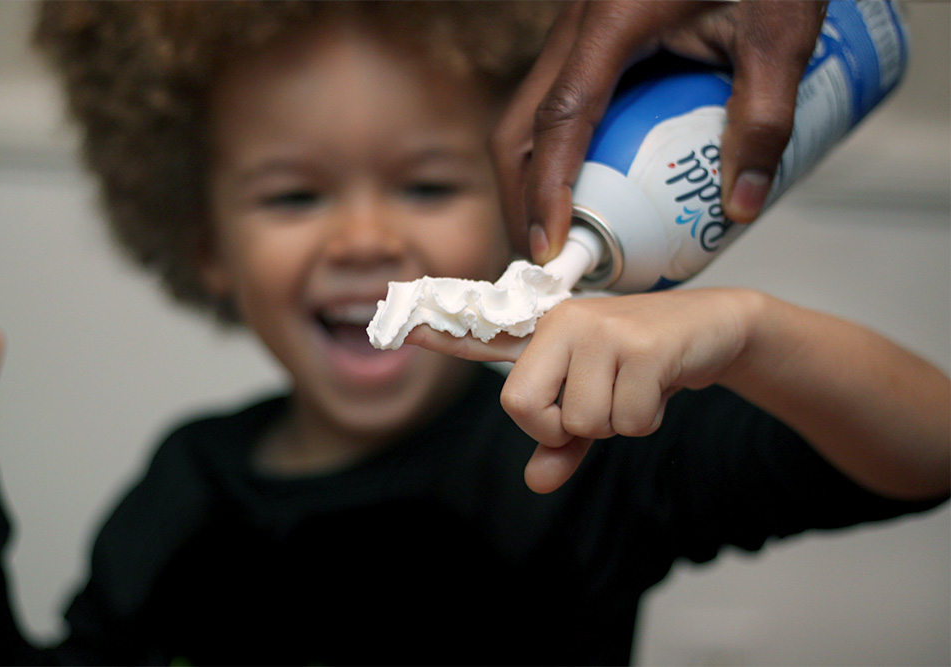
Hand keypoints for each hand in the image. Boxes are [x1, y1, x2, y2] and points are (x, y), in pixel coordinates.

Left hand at [406, 289, 754, 492]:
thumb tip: (535, 482)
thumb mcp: (593, 404)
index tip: (394, 323)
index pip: (480, 335)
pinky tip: (658, 385)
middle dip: (564, 427)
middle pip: (527, 411)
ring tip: (636, 385)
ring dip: (617, 422)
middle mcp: (563, 322)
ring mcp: (600, 330)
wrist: (709, 328)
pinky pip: (626, 421)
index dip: (437, 333)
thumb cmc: (638, 365)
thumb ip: (559, 442)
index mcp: (543, 331)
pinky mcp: (640, 345)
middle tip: (599, 401)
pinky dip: (646, 419)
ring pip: (582, 423)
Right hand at [491, 0, 825, 263]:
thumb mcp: (778, 32)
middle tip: (550, 257)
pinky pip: (559, 107)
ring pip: (529, 118)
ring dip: (536, 181)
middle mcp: (579, 30)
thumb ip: (765, 117)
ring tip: (566, 235)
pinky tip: (595, 186)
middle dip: (521, 199)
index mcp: (612, 25)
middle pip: (518, 128)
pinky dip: (560, 156)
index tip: (550, 249)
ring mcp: (579, 36)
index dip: (546, 191)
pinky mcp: (593, 43)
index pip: (559, 121)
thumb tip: (740, 207)